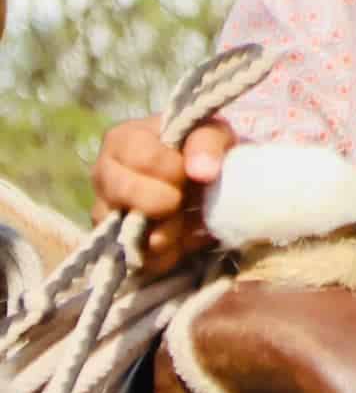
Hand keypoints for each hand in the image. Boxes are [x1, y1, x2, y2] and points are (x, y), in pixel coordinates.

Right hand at [92, 117, 227, 273]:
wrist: (202, 181)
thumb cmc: (202, 151)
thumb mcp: (214, 134)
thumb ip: (208, 143)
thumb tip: (202, 172)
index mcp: (123, 139)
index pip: (142, 158)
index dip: (173, 169)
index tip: (192, 174)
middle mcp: (104, 174)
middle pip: (125, 192)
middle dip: (165, 201)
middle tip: (184, 198)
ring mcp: (104, 210)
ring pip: (124, 229)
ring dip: (165, 231)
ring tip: (184, 220)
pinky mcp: (115, 244)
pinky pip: (134, 258)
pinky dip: (164, 255)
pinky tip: (181, 242)